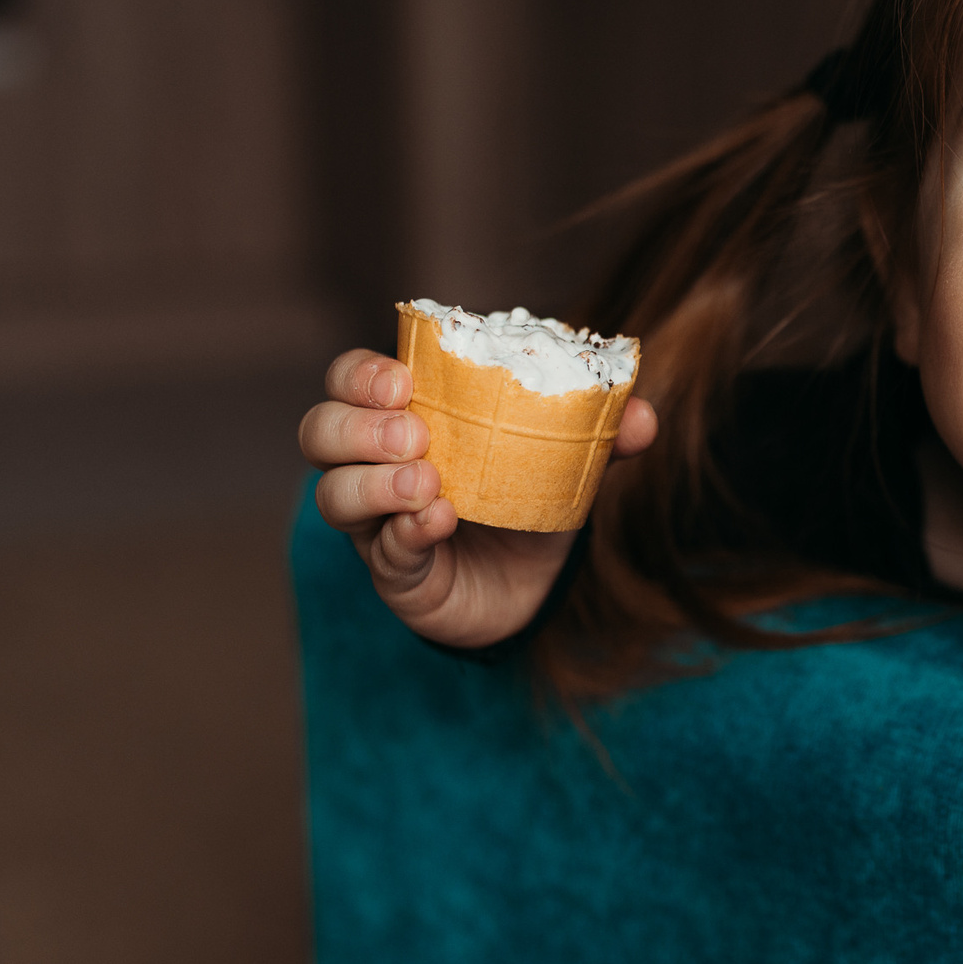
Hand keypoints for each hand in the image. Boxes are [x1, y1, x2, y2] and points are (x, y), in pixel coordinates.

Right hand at [298, 349, 657, 648]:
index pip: (350, 381)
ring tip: (428, 483)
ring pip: (333, 494)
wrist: (533, 588)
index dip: (361, 374)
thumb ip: (598, 436)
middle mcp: (373, 466)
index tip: (401, 381)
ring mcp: (376, 524)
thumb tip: (642, 414)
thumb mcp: (564, 464)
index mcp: (405, 418)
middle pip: (320, 431)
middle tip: (416, 434)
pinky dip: (406, 534)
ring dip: (374, 483)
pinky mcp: (395, 574)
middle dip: (358, 426)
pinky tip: (438, 524)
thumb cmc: (527, 503)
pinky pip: (381, 552)